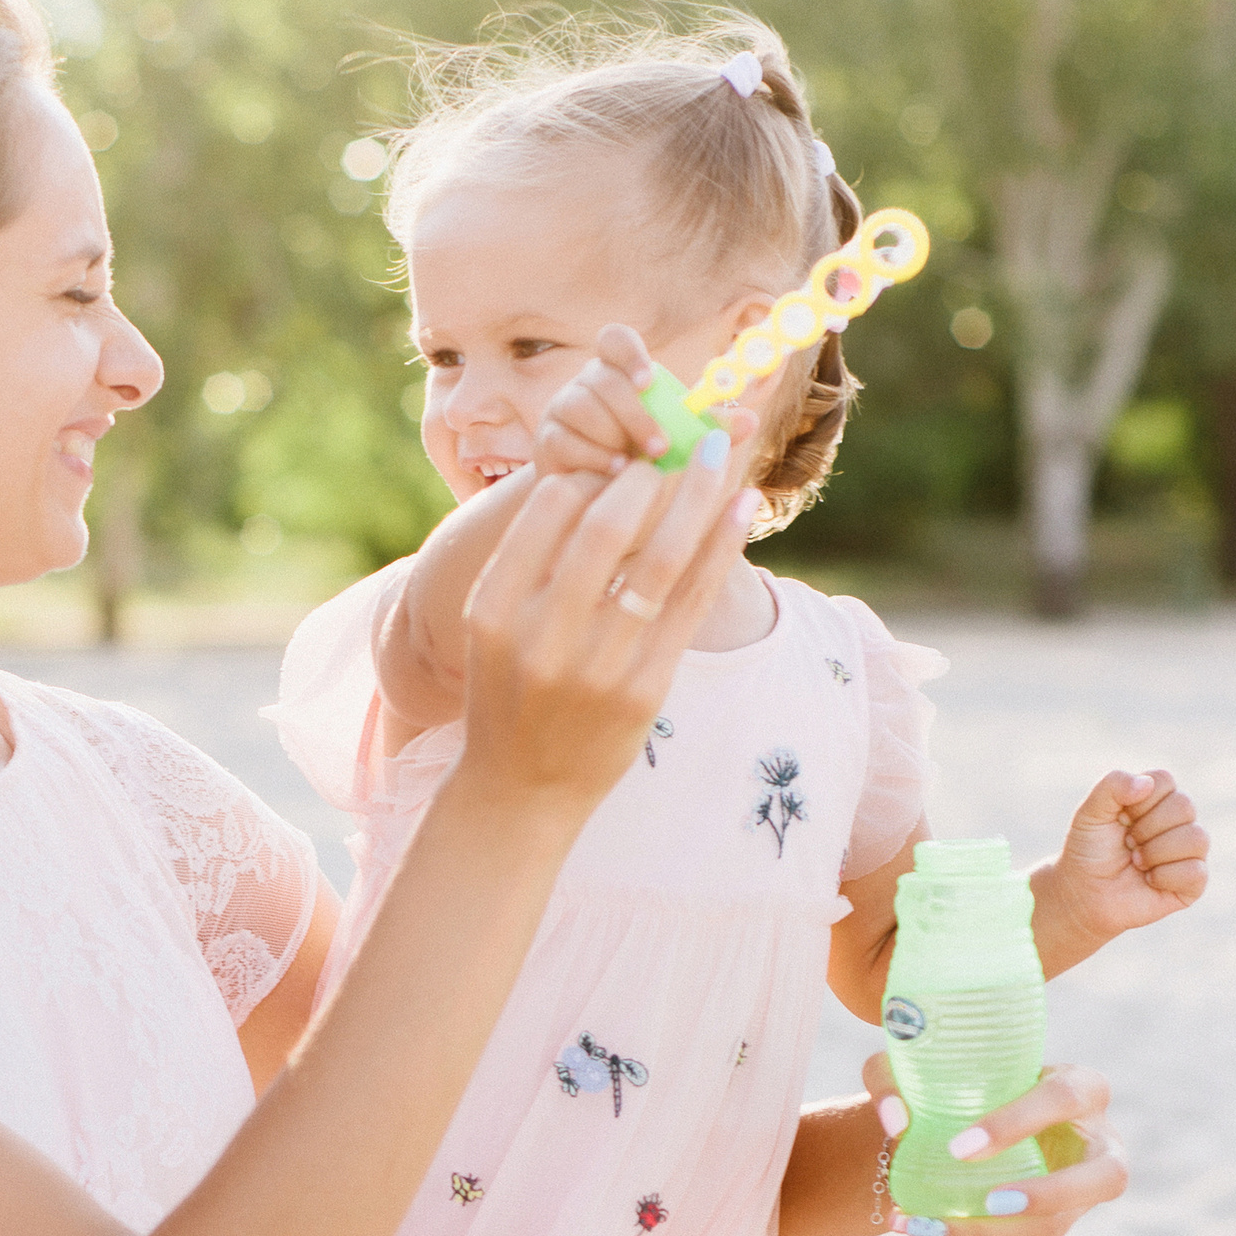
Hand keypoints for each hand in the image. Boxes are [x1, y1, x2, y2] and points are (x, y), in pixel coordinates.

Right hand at [456, 445, 762, 817]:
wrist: (520, 790)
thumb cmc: (509, 693)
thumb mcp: (495, 628)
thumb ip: (532, 562)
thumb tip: (596, 478)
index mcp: (495, 610)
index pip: (549, 510)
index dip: (593, 472)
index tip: (621, 457)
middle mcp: (542, 636)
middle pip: (607, 526)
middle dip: (648, 475)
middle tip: (676, 445)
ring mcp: (596, 667)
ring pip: (658, 559)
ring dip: (696, 495)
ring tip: (717, 453)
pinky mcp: (643, 691)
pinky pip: (691, 602)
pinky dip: (720, 547)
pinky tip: (740, 507)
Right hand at [530, 323, 773, 480]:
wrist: (600, 501)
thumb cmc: (644, 463)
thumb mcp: (680, 444)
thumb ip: (709, 431)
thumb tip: (749, 422)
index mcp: (619, 372)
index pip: (615, 340)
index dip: (630, 353)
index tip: (648, 381)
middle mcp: (586, 383)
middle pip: (603, 379)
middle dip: (633, 414)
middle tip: (660, 447)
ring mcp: (560, 409)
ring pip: (581, 408)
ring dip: (612, 437)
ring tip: (634, 466)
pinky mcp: (545, 440)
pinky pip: (564, 440)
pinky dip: (590, 457)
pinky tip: (611, 474)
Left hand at [866, 1055, 1127, 1235]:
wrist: (966, 1114)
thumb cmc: (960, 1079)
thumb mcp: (925, 1065)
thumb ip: (895, 1076)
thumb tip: (896, 1121)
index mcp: (1082, 1086)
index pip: (1064, 1098)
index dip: (1019, 1124)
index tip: (959, 1147)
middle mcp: (1099, 1140)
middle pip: (1106, 1176)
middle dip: (1049, 1193)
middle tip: (988, 1201)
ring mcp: (1084, 1187)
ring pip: (1060, 1223)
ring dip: (995, 1232)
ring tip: (929, 1226)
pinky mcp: (1059, 1217)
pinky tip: (919, 1228)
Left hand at [1034, 768, 1209, 971]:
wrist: (1083, 895)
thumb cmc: (1089, 852)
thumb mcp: (1090, 813)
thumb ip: (1112, 785)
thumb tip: (1146, 783)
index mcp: (1156, 798)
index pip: (1164, 780)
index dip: (1138, 802)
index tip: (1120, 819)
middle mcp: (1178, 821)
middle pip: (1184, 806)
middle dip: (1146, 829)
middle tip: (1127, 844)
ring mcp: (1189, 851)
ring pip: (1197, 838)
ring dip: (1155, 852)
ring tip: (1137, 862)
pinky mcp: (1193, 883)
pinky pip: (1196, 872)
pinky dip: (1164, 877)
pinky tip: (1149, 881)